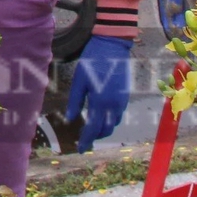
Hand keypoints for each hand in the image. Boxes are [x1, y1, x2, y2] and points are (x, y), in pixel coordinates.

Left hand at [64, 35, 133, 150]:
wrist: (112, 47)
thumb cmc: (92, 62)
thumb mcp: (79, 80)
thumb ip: (75, 101)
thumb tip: (70, 119)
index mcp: (100, 102)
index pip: (93, 128)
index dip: (86, 140)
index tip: (80, 149)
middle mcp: (113, 105)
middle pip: (105, 129)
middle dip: (95, 137)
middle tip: (84, 139)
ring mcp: (122, 101)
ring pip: (113, 123)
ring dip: (103, 129)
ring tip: (92, 129)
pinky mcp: (125, 95)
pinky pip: (118, 114)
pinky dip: (110, 120)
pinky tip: (101, 115)